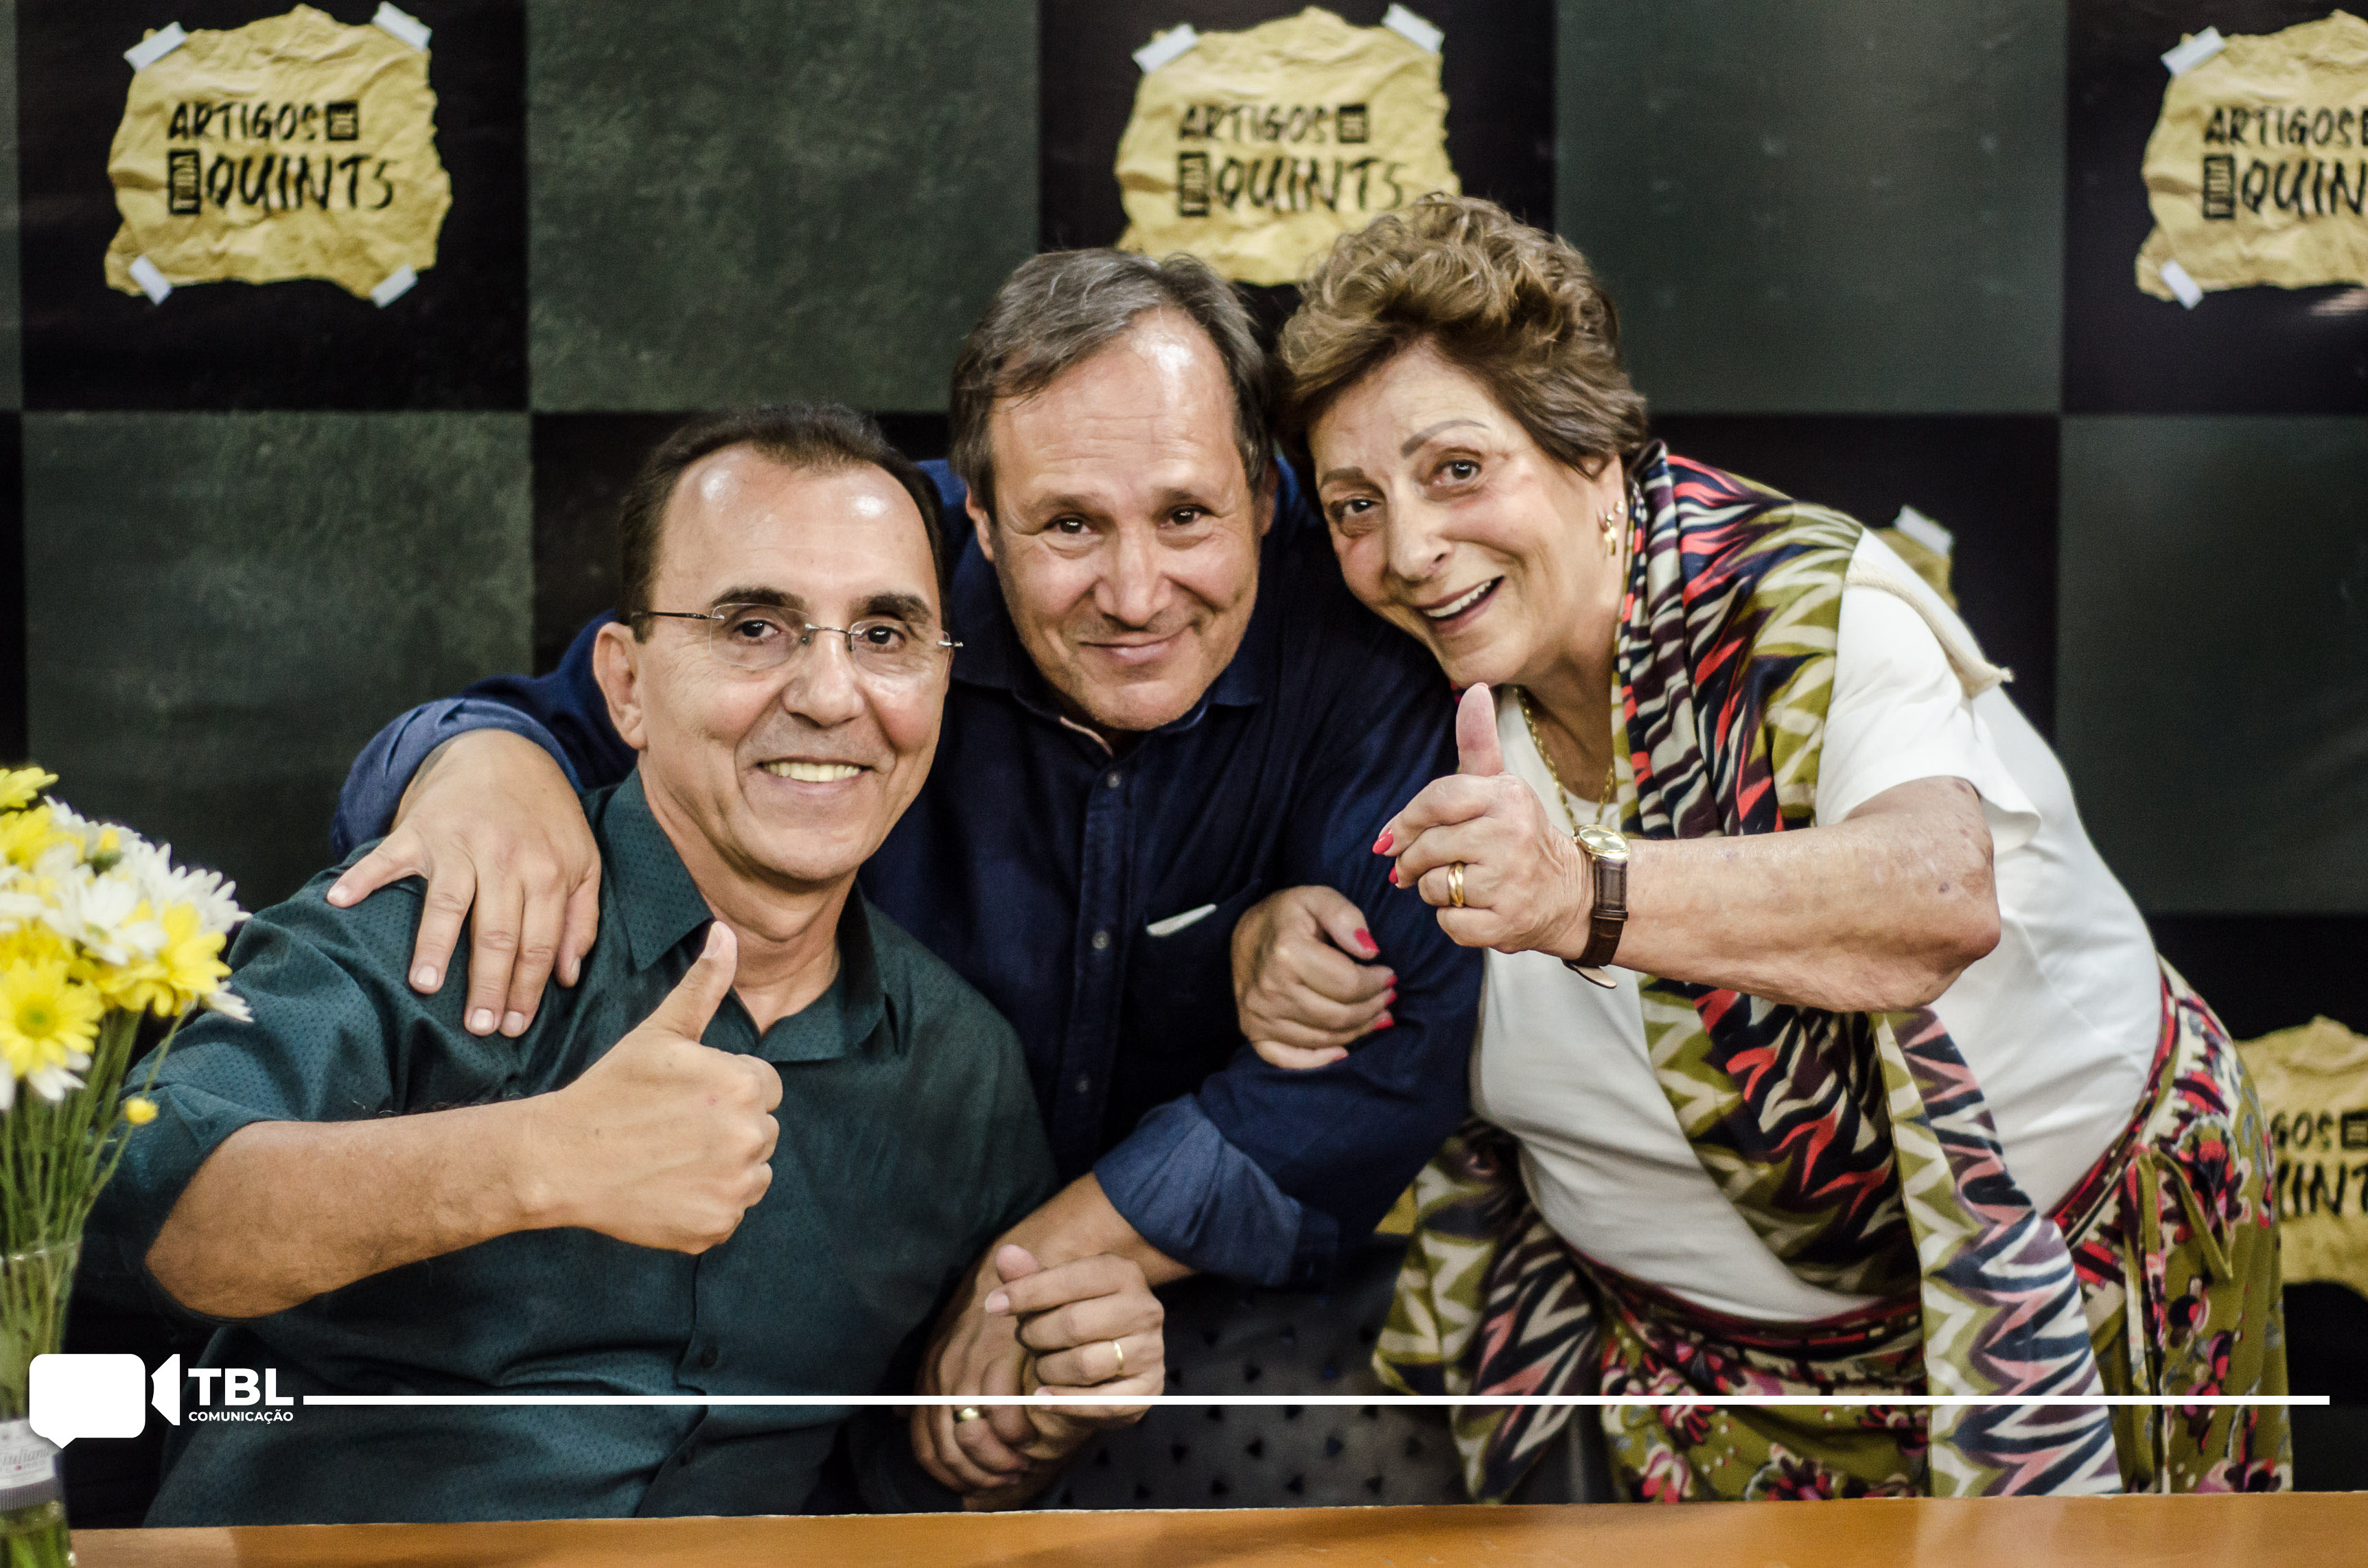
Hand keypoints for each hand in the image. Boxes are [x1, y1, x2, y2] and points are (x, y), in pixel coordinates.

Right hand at [327, 729, 600, 1039]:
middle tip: (477, 1027)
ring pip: (448, 902)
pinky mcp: (420, 828)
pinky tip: (341, 902)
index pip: (539, 942)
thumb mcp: (583, 860)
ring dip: (434, 945)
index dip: (528, 988)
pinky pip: (388, 856)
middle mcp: (505, 858)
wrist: (505, 753)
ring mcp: (459, 843)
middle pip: (497, 932)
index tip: (515, 1026)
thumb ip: (582, 917)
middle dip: (488, 984)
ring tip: (425, 986)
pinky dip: (363, 877)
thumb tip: (569, 975)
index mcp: (548, 871)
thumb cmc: (545, 819)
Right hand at [518, 923, 779, 1251]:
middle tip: (671, 1128)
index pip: (763, 1086)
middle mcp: (751, 1137)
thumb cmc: (611, 1090)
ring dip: (723, 1168)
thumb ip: (704, 985)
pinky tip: (667, 1189)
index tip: (684, 1097)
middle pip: (761, 1130)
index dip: (724, 1089)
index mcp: (744, 1085)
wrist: (562, 1159)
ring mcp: (735, 1187)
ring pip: (752, 1172)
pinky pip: (729, 1212)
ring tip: (670, 1157)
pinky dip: (705, 1205)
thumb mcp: (660, 1033)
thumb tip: (726, 932)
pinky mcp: (717, 1226)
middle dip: (725, 1127)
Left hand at [912, 1249, 1036, 1499]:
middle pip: (949, 1448)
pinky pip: (1005, 1414)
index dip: (948, 1475)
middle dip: (977, 1475)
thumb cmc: (980, 1318)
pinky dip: (1018, 1435)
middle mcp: (940, 1378)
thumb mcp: (942, 1349)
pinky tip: (1031, 1438)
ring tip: (1019, 1464)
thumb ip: (925, 1384)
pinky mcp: (997, 1359)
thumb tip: (895, 1414)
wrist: (1005, 1274)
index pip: (924, 1445)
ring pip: (974, 1437)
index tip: (972, 1487)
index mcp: (926, 1381)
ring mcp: (967, 1369)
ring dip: (998, 1461)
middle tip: (1003, 1480)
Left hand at [993, 1244, 1162, 1430]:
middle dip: (1036, 1335)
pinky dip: (1064, 1402)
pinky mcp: (1148, 1388)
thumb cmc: (1076, 1319)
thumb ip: (1029, 1276)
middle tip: (1026, 1339)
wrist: (1111, 1364)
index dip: (1026, 1293)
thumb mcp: (1052, 1294)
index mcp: (1123, 1273)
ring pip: (1084, 1365)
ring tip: (1043, 1365)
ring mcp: (1151, 1350)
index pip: (1070, 1279)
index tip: (993, 1305)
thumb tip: (1006, 1254)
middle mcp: (1145, 1308)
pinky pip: (1100, 1402)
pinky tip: (1043, 1397)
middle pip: (1074, 1324)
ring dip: (1049, 1370)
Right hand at [1231, 886, 1393, 1069]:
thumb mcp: (1317, 897)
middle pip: (1339, 1016)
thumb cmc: (1288, 915)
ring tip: (1375, 1015)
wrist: (1245, 932)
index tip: (1388, 975)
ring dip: (1357, 1031)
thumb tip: (1370, 951)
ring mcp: (1259, 1014)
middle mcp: (1270, 989)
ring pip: (1323, 1038)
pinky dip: (1319, 1061)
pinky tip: (1342, 1051)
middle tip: (1387, 997)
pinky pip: (1288, 1059)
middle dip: (1372, 1008)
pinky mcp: (1253, 1031)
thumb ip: (1347, 917)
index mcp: (1287, 953)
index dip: (1377, 983)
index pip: (1348, 984)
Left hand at [1378, 684, 1593, 955]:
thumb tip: (1475, 688)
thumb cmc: (1519, 837)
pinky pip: (1449, 924)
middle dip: (1414, 862)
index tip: (1390, 838)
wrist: (1570, 894)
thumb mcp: (1501, 787)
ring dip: (1436, 892)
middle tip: (1421, 868)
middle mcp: (1511, 834)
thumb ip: (1477, 742)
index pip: (1436, 800)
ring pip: (1434, 887)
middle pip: (1428, 847)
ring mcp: (1511, 880)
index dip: (1405, 821)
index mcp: (1506, 795)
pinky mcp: (1508, 921)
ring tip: (1464, 886)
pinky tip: (1477, 910)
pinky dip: (1453, 922)